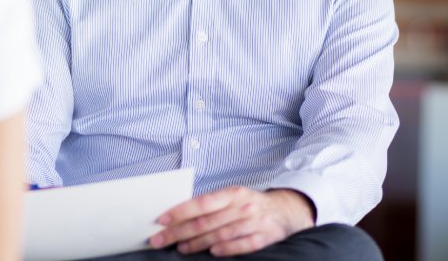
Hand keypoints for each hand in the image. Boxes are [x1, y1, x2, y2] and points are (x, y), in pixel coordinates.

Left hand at [148, 187, 314, 256]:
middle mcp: (242, 206)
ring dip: (198, 243)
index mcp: (232, 193)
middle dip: (180, 231)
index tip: (161, 220)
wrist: (286, 210)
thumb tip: (180, 214)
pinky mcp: (265, 237)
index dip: (180, 211)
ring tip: (181, 248)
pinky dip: (227, 249)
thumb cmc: (250, 204)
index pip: (201, 202)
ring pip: (221, 234)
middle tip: (161, 239)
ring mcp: (254, 222)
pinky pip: (244, 244)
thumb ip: (211, 204)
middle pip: (206, 221)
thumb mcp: (232, 197)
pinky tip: (213, 253)